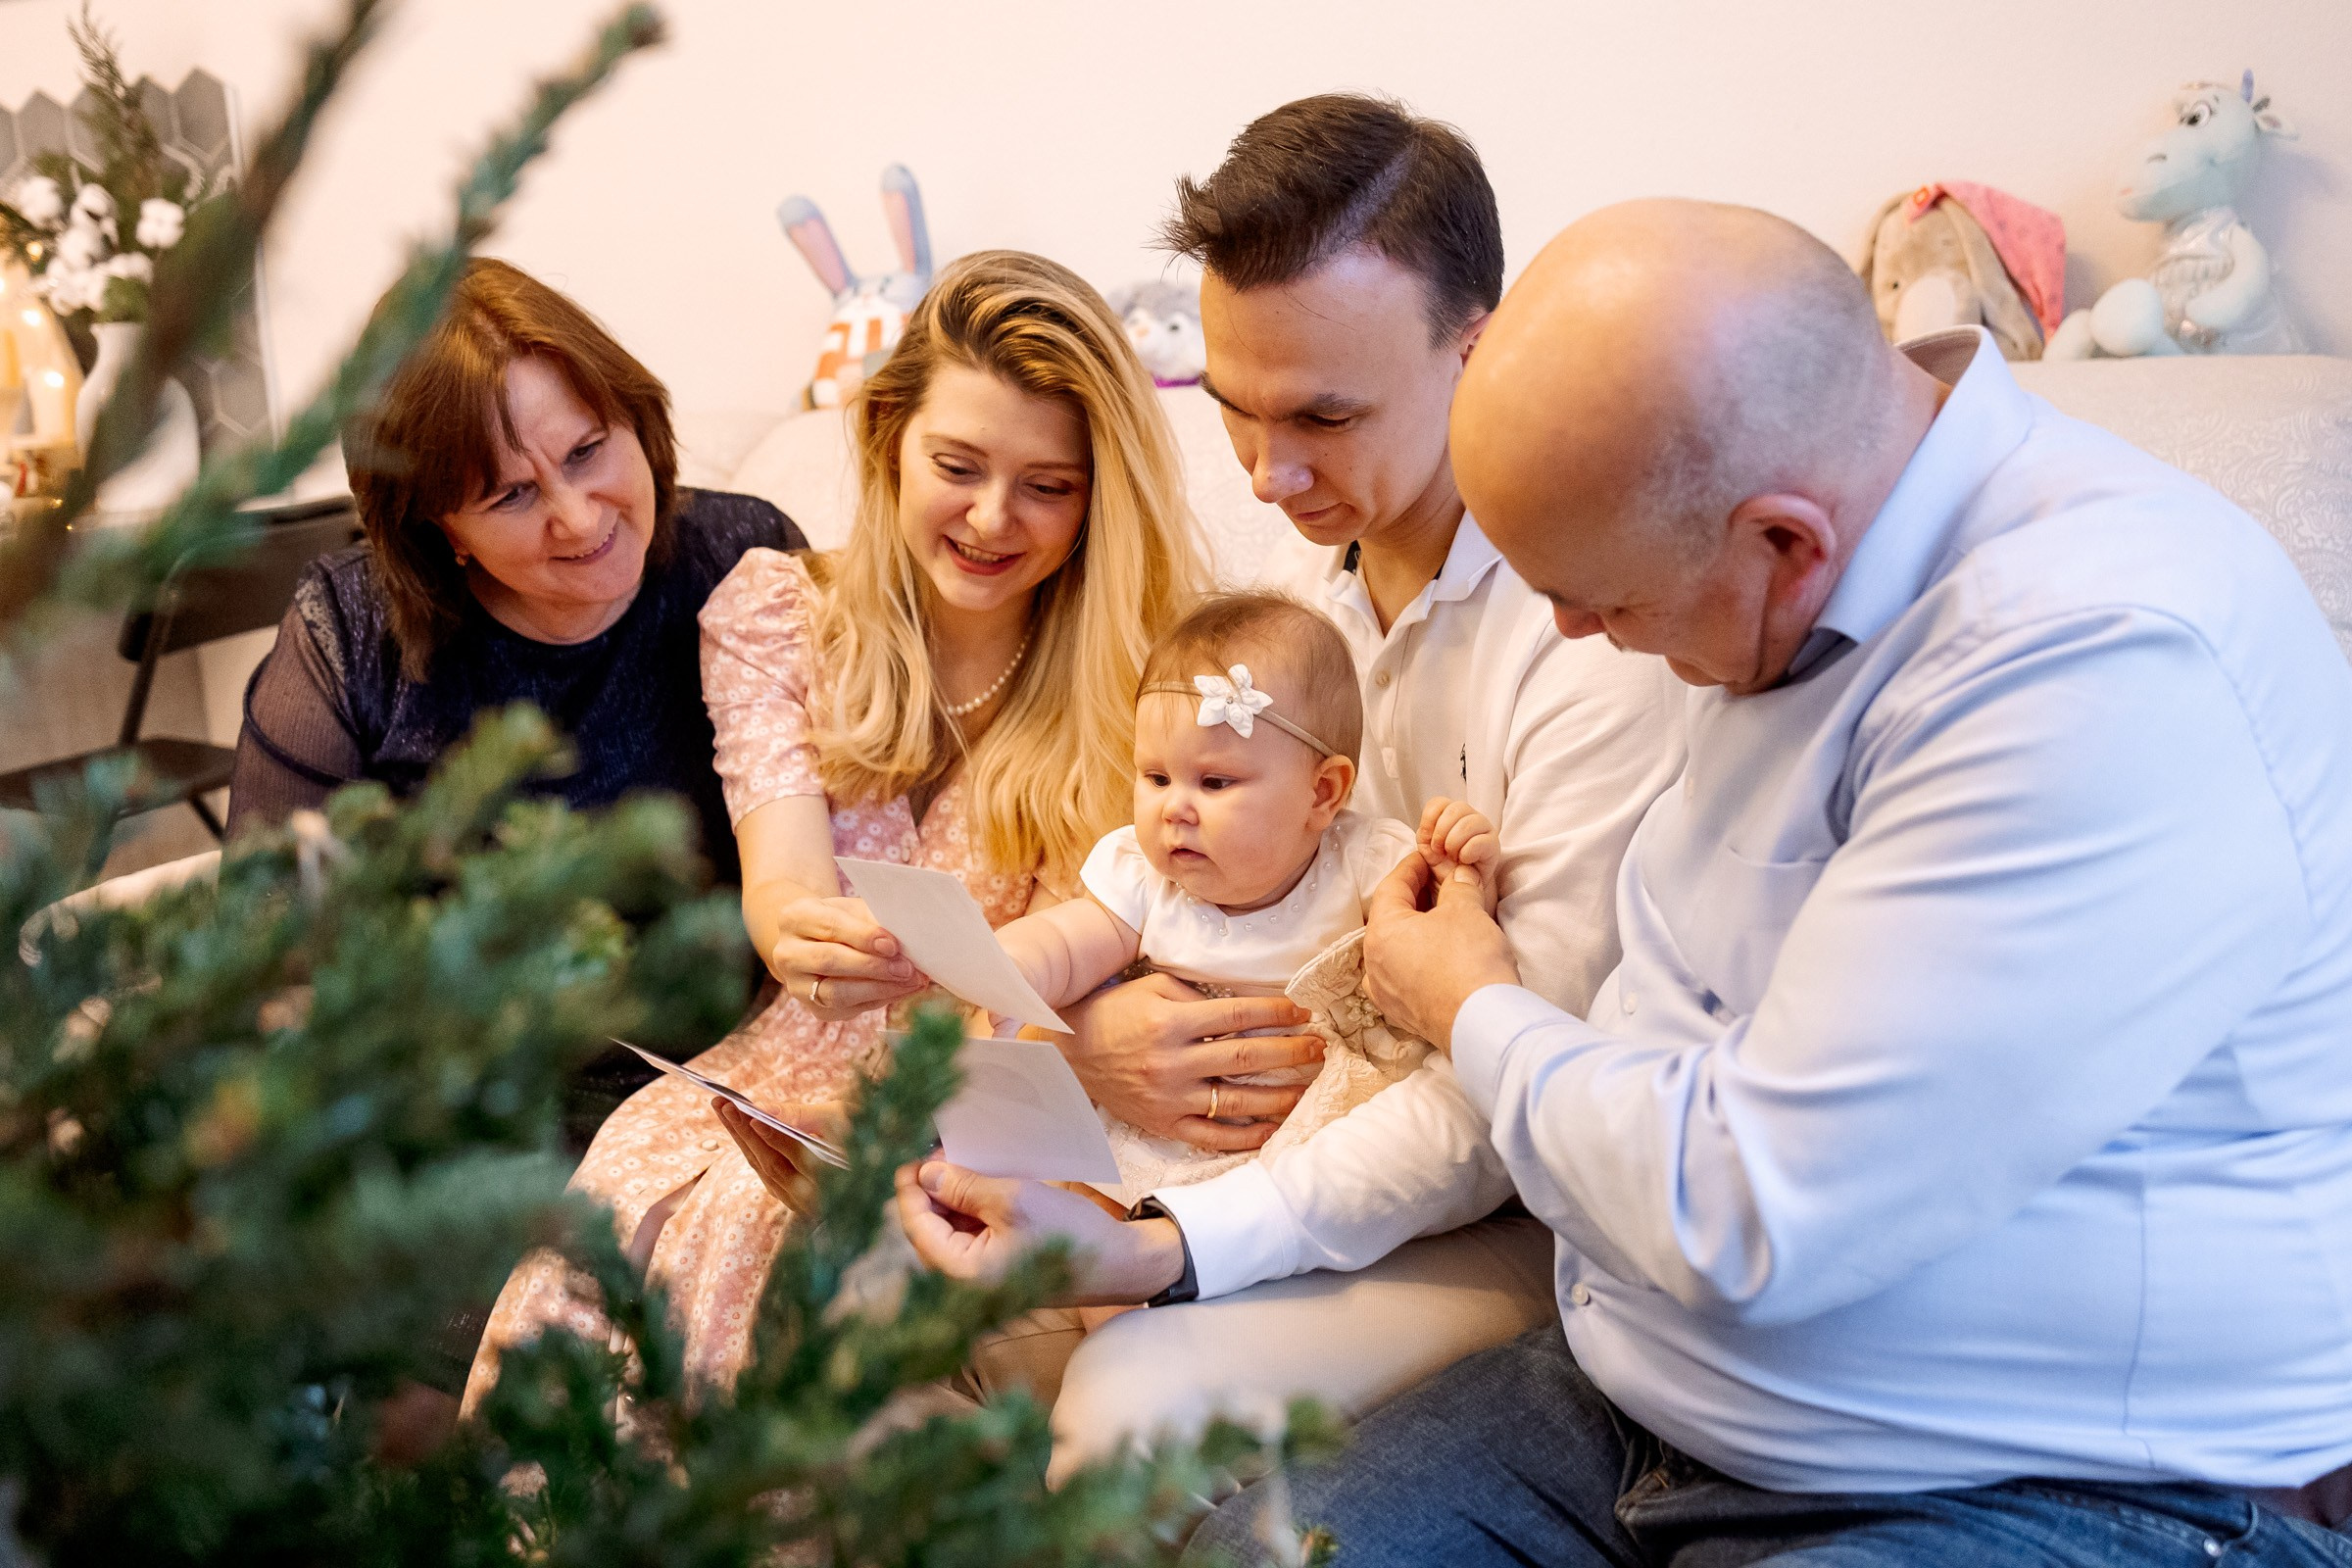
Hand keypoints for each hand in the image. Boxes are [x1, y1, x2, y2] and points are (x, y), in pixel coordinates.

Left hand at [713, 1097, 848, 1211]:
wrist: (875, 1162)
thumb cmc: (859, 1132)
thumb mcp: (840, 1117)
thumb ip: (803, 1115)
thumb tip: (764, 1110)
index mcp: (836, 1176)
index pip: (798, 1154)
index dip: (774, 1135)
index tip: (752, 1113)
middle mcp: (818, 1197)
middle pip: (773, 1164)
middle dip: (745, 1132)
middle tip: (723, 1104)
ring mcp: (803, 1204)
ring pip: (764, 1170)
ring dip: (741, 1139)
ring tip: (723, 1110)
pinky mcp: (793, 1201)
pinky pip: (766, 1174)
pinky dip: (751, 1150)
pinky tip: (738, 1130)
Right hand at [767, 895, 923, 1019]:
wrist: (818, 943)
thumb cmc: (842, 921)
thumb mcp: (853, 910)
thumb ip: (874, 921)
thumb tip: (907, 939)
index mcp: (794, 918)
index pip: (830, 926)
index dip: (863, 937)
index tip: (893, 944)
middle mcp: (787, 953)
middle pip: (829, 962)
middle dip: (873, 966)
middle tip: (908, 968)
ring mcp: (797, 985)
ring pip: (837, 993)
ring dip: (880, 988)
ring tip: (912, 981)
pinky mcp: (814, 1008)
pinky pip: (848, 1009)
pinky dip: (880, 1000)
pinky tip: (902, 990)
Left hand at [894, 1160, 1185, 1305]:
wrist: (1122, 1264)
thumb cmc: (1071, 1236)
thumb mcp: (1015, 1200)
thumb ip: (964, 1188)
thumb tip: (925, 1173)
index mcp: (961, 1273)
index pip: (916, 1225)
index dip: (911, 1186)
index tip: (913, 1152)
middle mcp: (964, 1281)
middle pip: (930, 1227)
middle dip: (934, 1187)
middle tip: (943, 1148)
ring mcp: (982, 1276)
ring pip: (950, 1228)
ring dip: (954, 1195)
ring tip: (964, 1159)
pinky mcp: (998, 1267)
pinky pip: (972, 1234)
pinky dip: (973, 1207)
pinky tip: (982, 1181)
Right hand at [1059, 972, 1323, 1149]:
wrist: (1068, 1053)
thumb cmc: (1114, 1012)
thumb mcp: (1153, 988)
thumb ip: (1197, 995)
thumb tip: (1245, 1006)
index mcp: (1171, 1022)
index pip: (1238, 1015)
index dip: (1276, 1012)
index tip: (1302, 1011)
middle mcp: (1172, 1062)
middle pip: (1247, 1057)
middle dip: (1291, 1052)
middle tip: (1320, 1048)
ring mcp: (1169, 1098)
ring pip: (1237, 1101)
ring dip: (1280, 1095)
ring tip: (1308, 1087)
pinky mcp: (1163, 1124)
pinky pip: (1212, 1137)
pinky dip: (1246, 1136)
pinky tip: (1273, 1128)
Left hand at [1364, 850, 1518, 1052]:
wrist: (1483, 1024)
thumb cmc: (1469, 960)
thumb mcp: (1466, 909)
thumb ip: (1458, 885)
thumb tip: (1459, 873)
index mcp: (1381, 932)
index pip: (1391, 887)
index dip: (1412, 867)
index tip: (1428, 857)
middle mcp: (1373, 963)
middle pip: (1389, 919)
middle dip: (1414, 899)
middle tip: (1438, 884)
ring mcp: (1385, 992)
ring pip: (1394, 949)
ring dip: (1414, 931)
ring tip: (1441, 919)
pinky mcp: (1401, 1013)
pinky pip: (1402, 976)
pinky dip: (1416, 960)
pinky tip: (1437, 957)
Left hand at [1418, 797, 1500, 911]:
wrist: (1459, 892)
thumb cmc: (1442, 868)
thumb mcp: (1426, 850)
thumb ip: (1425, 834)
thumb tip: (1428, 830)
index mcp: (1449, 816)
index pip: (1439, 803)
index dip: (1430, 819)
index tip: (1427, 838)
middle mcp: (1469, 818)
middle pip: (1456, 808)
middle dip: (1442, 831)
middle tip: (1439, 850)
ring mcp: (1483, 831)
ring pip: (1469, 821)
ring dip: (1454, 841)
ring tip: (1453, 856)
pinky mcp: (1493, 847)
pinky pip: (1481, 841)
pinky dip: (1467, 851)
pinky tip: (1464, 861)